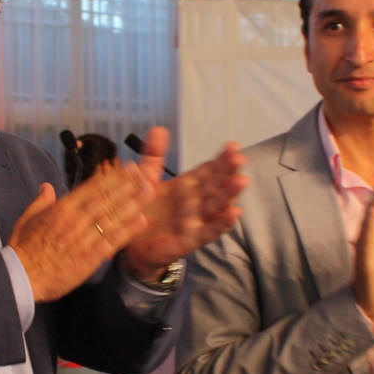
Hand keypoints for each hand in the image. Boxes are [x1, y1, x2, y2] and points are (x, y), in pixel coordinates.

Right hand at [10, 164, 152, 301]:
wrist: (21, 278)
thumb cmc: (23, 250)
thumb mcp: (27, 220)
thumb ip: (41, 202)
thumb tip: (48, 187)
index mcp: (61, 209)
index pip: (92, 188)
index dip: (113, 177)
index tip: (127, 168)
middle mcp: (75, 221)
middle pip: (106, 199)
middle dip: (128, 185)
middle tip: (147, 173)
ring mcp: (83, 239)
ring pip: (112, 217)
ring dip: (133, 203)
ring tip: (150, 191)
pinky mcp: (88, 258)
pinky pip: (111, 241)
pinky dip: (127, 231)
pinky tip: (141, 221)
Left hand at [119, 126, 247, 280]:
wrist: (132, 244)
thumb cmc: (145, 210)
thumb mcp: (146, 179)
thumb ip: (154, 155)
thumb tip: (159, 129)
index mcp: (188, 185)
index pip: (209, 170)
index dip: (221, 159)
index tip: (233, 146)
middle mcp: (196, 202)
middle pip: (216, 185)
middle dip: (228, 173)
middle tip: (240, 159)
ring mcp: (196, 221)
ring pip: (216, 206)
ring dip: (229, 195)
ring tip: (241, 181)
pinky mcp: (191, 239)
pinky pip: (209, 231)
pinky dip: (222, 223)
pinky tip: (234, 213)